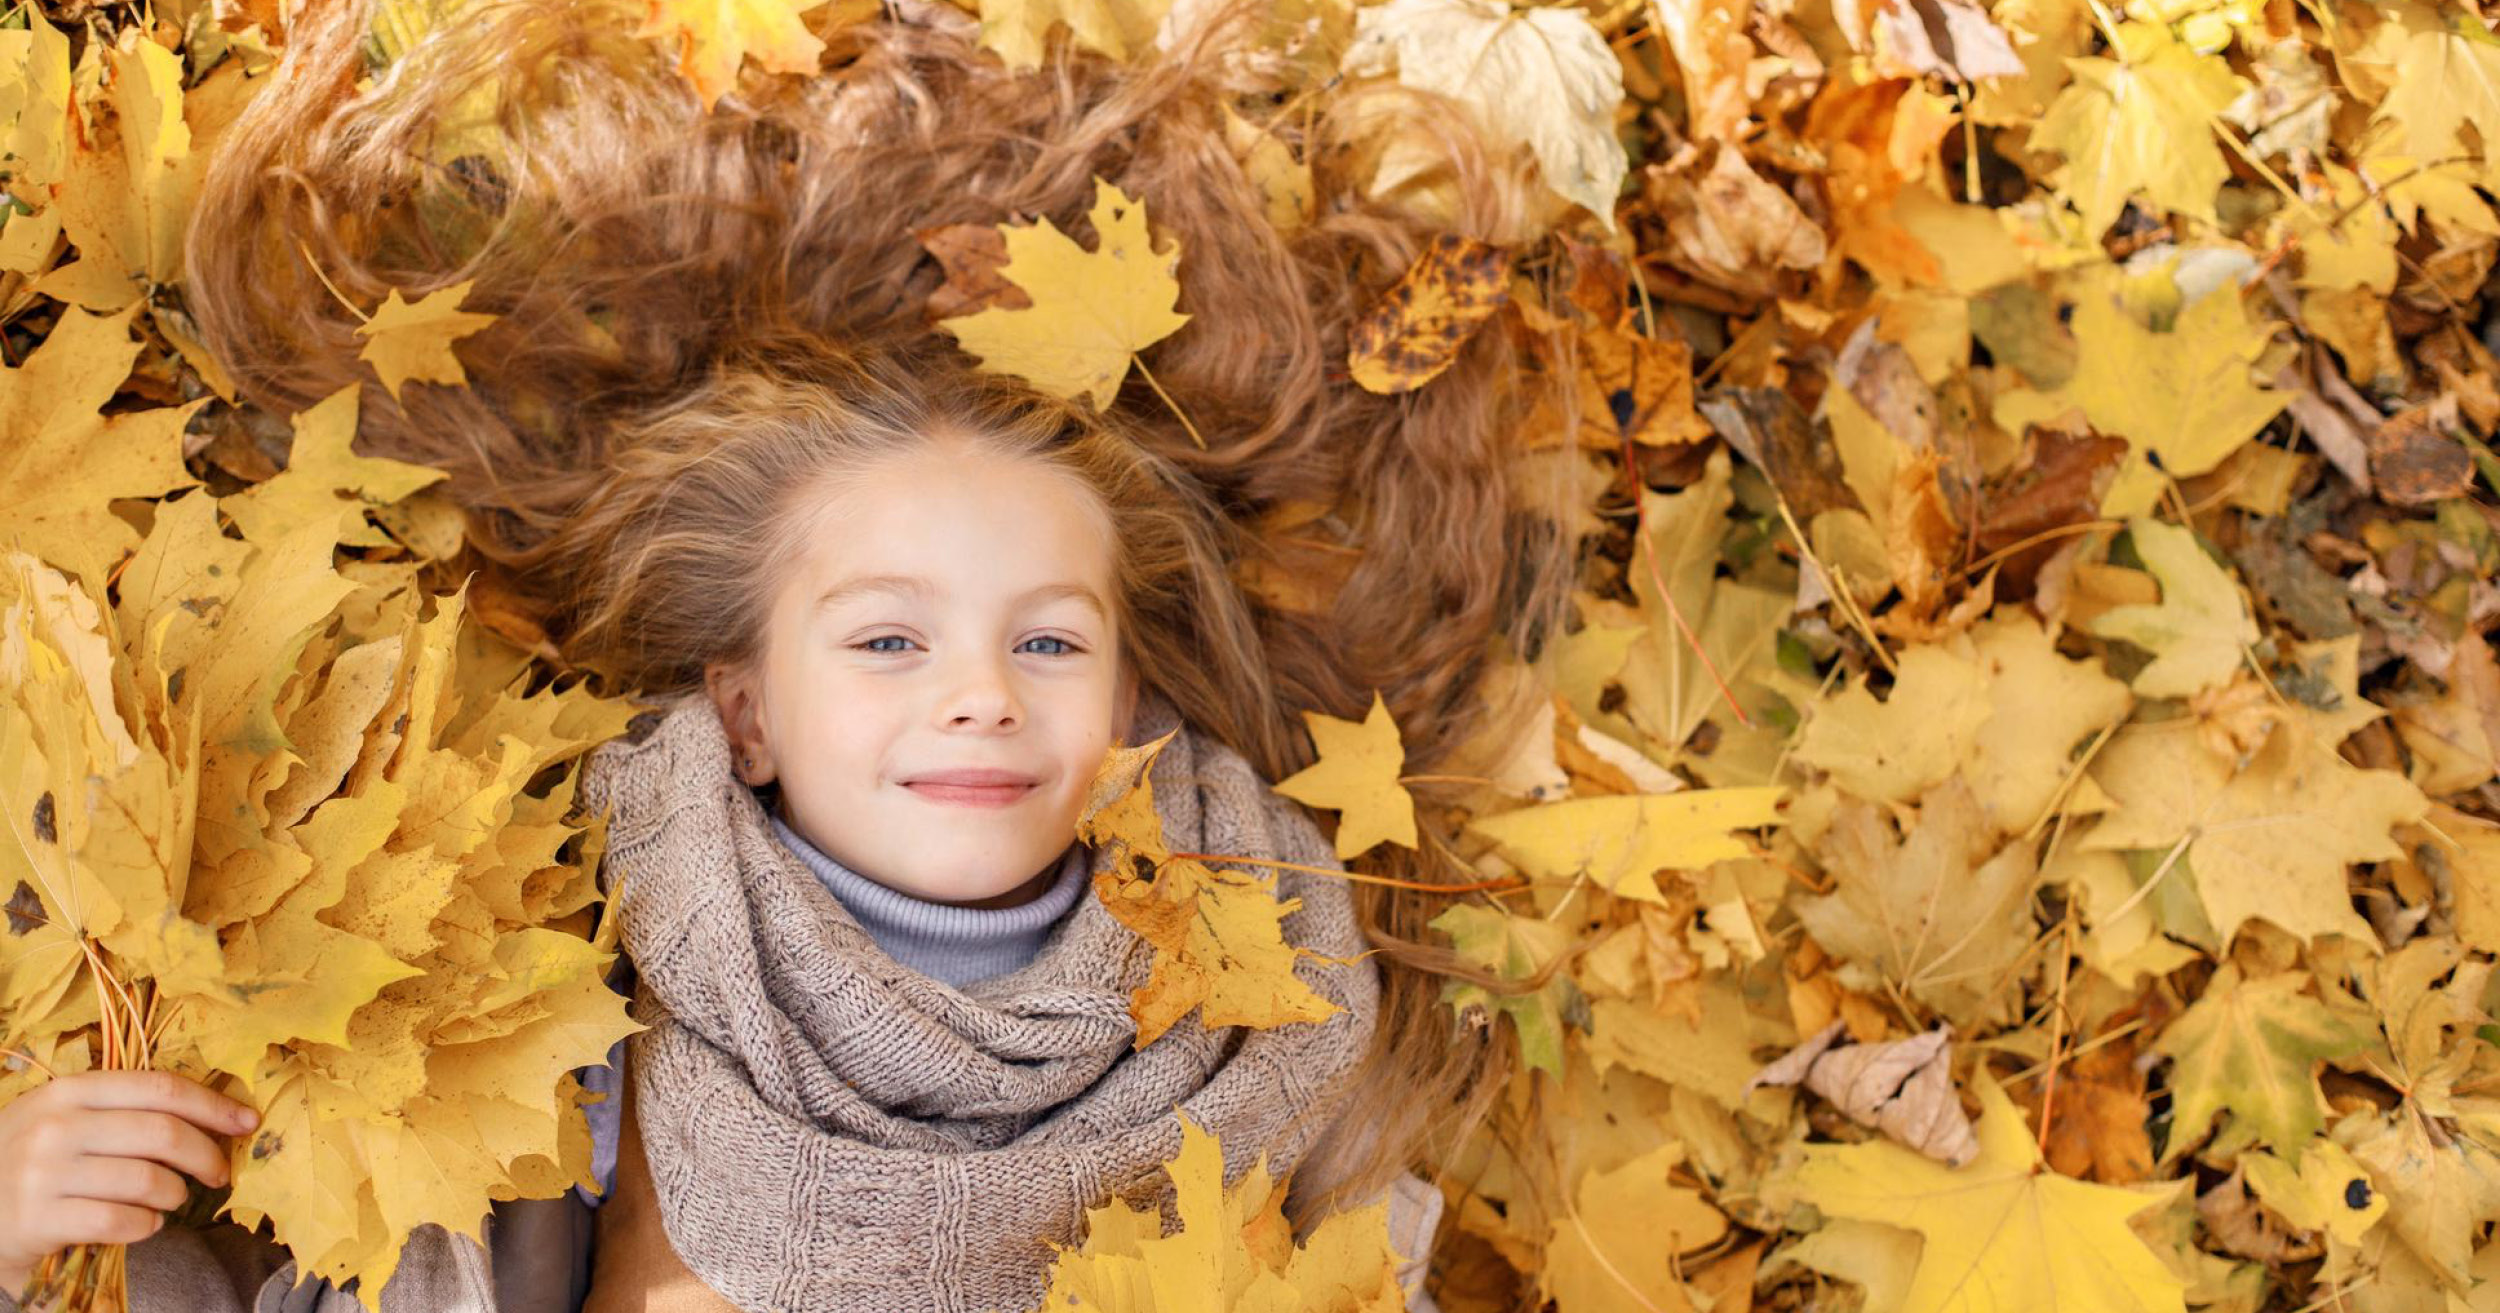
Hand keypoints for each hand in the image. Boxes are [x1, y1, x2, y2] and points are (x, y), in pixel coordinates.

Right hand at [0, 1071, 257, 1292]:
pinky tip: (144, 1223)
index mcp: (70, 1091)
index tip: (247, 1121)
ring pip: (148, 1180)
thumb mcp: (66, 1119)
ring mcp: (43, 1173)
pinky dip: (147, 1224)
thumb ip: (126, 1110)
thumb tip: (216, 1115)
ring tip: (170, 1199)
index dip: (213, 1105)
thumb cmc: (33, 1160)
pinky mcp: (38, 1219)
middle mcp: (55, 1126)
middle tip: (219, 1173)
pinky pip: (121, 1221)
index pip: (160, 1088)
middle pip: (163, 1133)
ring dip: (175, 1194)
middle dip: (207, 1155)